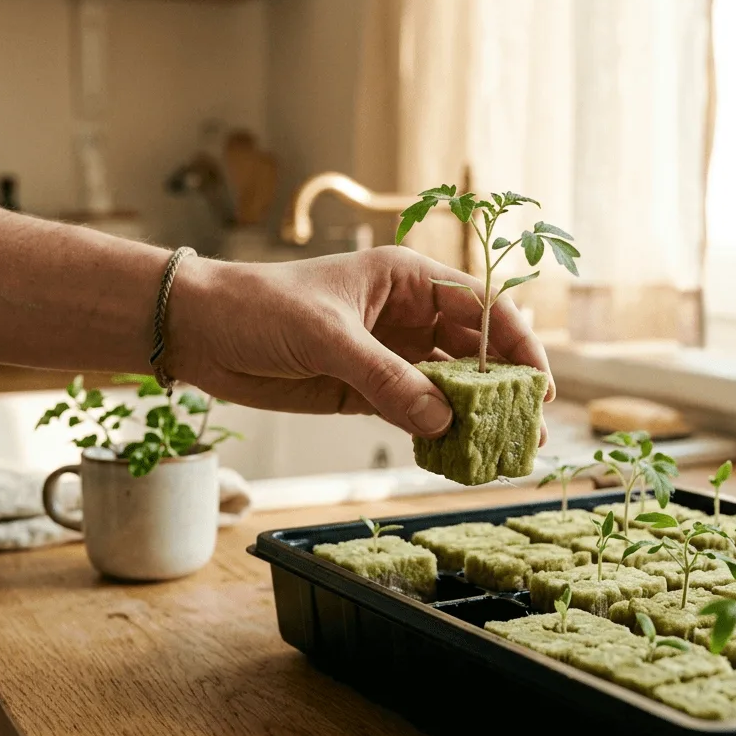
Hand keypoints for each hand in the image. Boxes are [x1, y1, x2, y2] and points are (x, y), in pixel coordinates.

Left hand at [168, 246, 554, 439]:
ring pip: (448, 386)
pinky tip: (454, 455)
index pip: (482, 308)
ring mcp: (389, 355)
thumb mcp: (327, 337)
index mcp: (408, 279)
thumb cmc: (259, 307)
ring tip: (501, 452)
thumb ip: (385, 378)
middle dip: (504, 389)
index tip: (536, 385)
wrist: (199, 332)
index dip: (516, 344)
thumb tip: (442, 419)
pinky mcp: (365, 390)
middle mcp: (407, 315)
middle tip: (528, 432)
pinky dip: (436, 432)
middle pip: (475, 351)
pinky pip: (414, 412)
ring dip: (473, 417)